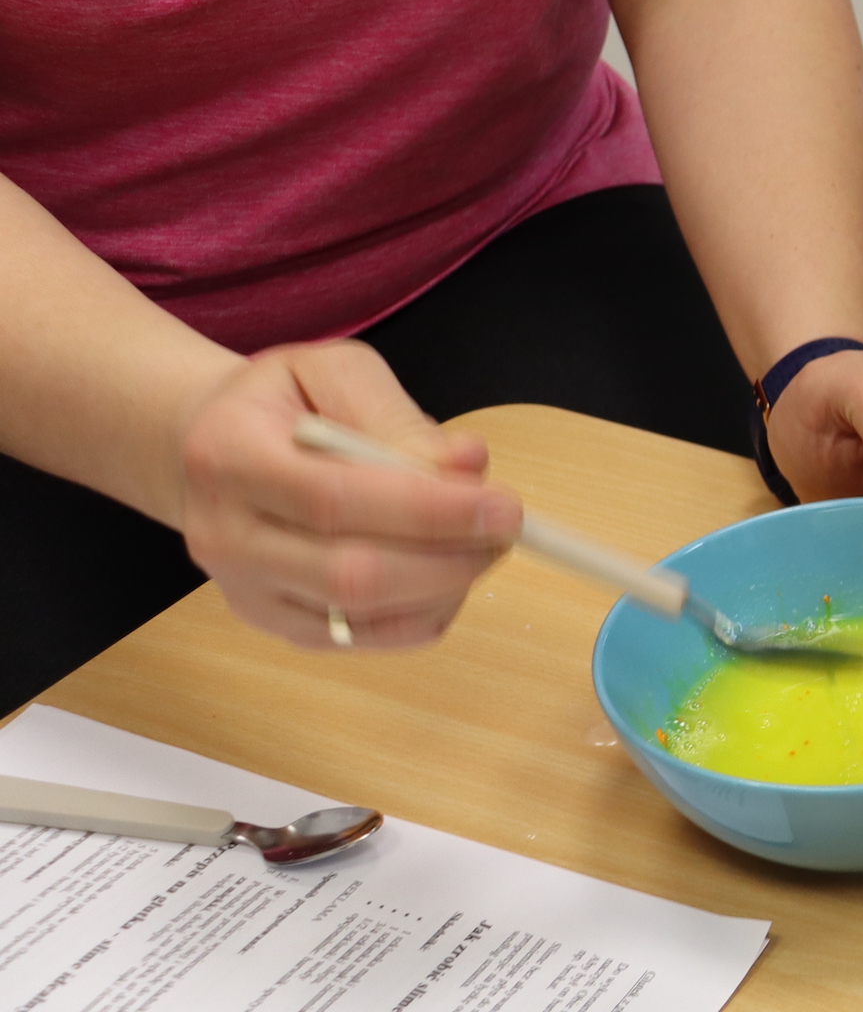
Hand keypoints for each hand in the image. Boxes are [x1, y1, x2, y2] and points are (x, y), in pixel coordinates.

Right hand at [176, 343, 522, 650]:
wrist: (207, 449)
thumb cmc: (283, 403)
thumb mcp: (331, 372)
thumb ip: (397, 416)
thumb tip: (466, 464)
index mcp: (229, 457)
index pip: (336, 501)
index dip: (430, 511)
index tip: (503, 506)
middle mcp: (226, 537)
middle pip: (352, 574)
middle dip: (449, 558)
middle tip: (506, 530)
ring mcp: (246, 592)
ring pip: (363, 616)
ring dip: (445, 586)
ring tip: (479, 544)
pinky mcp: (277, 626)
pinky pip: (367, 639)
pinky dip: (425, 613)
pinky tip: (447, 574)